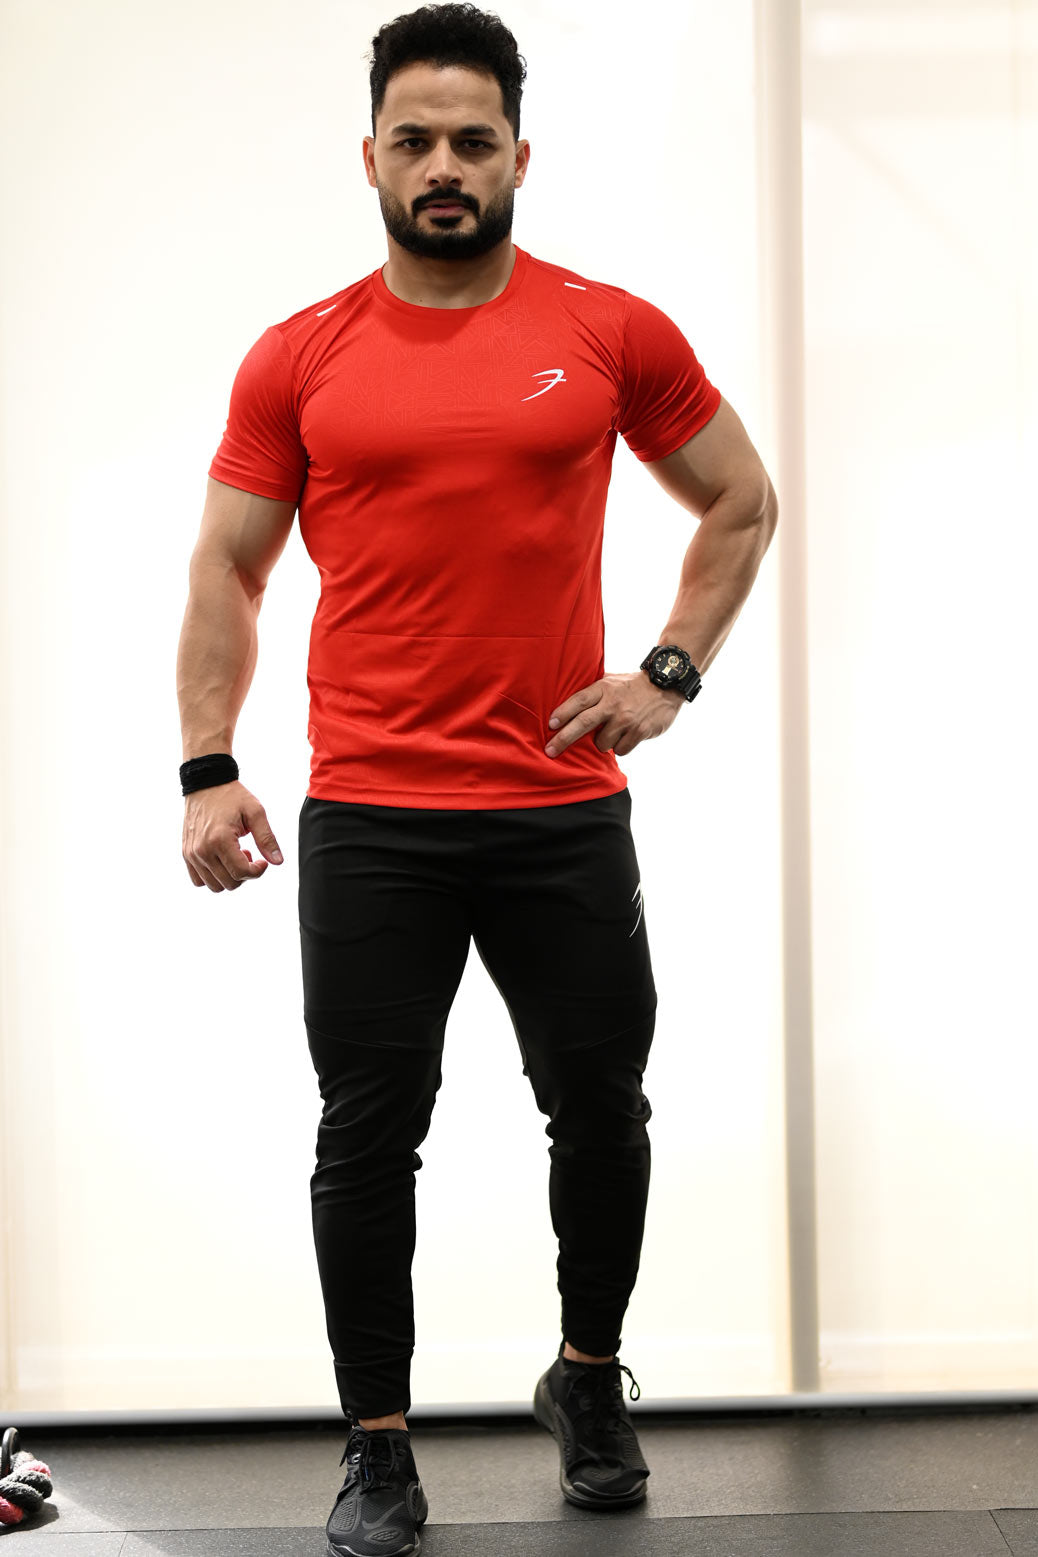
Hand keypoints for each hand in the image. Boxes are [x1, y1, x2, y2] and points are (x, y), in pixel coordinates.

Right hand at [182, 780, 283, 892]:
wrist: (205, 784)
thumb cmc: (232, 796)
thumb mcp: (255, 812)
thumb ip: (267, 838)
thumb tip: (277, 862)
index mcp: (220, 840)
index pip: (241, 873)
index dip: (257, 871)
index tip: (262, 860)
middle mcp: (202, 850)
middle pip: (230, 883)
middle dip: (245, 874)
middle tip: (248, 853)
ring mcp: (192, 854)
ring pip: (214, 886)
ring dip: (229, 876)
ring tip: (234, 855)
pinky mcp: (186, 854)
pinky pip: (199, 881)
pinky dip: (213, 877)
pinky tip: (221, 860)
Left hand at [544, 670, 683, 759]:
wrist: (666, 686)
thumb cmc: (631, 686)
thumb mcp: (611, 680)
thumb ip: (592, 691)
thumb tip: (564, 700)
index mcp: (604, 688)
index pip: (578, 701)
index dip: (563, 713)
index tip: (550, 725)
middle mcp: (613, 704)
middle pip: (583, 723)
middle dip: (563, 739)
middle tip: (550, 751)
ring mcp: (627, 719)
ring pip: (602, 743)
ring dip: (604, 742)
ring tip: (613, 731)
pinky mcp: (640, 731)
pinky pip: (620, 750)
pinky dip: (621, 746)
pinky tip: (627, 735)